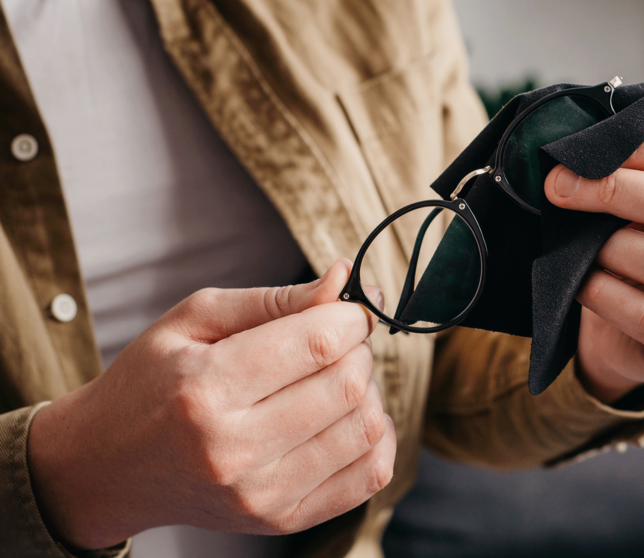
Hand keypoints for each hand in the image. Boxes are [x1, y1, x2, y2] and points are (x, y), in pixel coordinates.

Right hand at [27, 259, 394, 549]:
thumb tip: (344, 280)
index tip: (346, 310)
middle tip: (338, 342)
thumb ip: (277, 299)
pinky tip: (346, 418)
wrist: (110, 465)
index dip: (349, 317)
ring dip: (368, 392)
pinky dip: (376, 436)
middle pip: (348, 385)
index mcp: (205, 388)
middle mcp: (234, 450)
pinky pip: (371, 474)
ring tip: (335, 380)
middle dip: (359, 351)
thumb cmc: (153, 382)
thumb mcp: (196, 320)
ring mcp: (262, 494)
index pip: (317, 344)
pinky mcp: (283, 520)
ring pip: (367, 428)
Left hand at [544, 124, 643, 402]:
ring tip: (584, 247)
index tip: (586, 150)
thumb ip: (628, 171)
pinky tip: (586, 285)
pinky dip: (606, 296)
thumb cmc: (637, 245)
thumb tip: (573, 159)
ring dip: (614, 248)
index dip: (641, 146)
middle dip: (617, 190)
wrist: (627, 327)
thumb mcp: (642, 201)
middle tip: (560, 188)